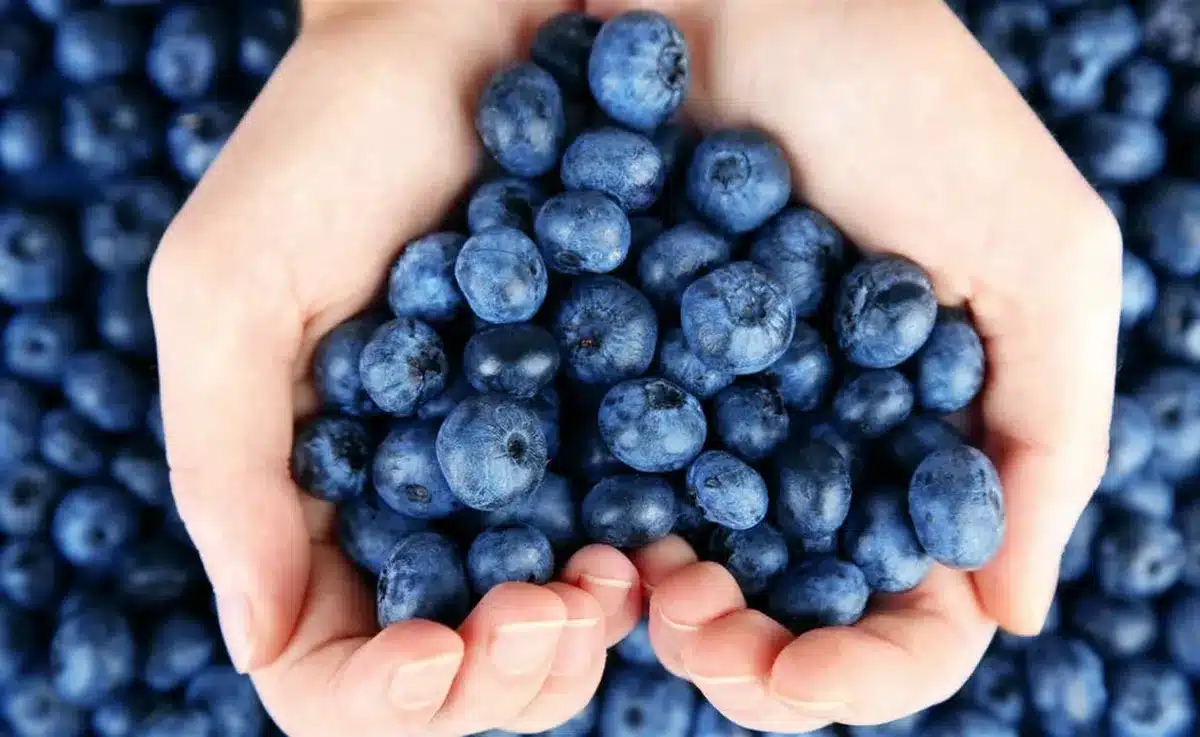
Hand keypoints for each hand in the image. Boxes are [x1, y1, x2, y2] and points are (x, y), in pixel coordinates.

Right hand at [148, 3, 642, 735]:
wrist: (471, 34)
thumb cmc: (333, 144)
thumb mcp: (233, 287)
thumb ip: (226, 464)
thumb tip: (257, 642)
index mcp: (313, 496)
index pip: (328, 665)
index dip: (383, 694)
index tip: (439, 649)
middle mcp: (415, 506)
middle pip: (452, 676)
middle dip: (501, 681)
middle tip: (555, 611)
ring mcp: (516, 476)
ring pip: (545, 632)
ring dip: (580, 645)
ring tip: (615, 580)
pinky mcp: (602, 425)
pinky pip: (626, 540)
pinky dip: (646, 574)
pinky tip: (661, 545)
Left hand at [587, 0, 1119, 730]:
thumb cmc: (900, 103)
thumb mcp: (1039, 253)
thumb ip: (1052, 433)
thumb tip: (1014, 612)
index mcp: (925, 440)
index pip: (914, 609)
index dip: (865, 668)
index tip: (797, 672)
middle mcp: (824, 443)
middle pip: (798, 613)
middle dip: (755, 660)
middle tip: (695, 630)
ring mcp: (720, 413)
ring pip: (705, 571)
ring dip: (675, 617)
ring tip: (643, 587)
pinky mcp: (627, 366)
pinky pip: (613, 482)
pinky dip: (604, 533)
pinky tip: (591, 537)